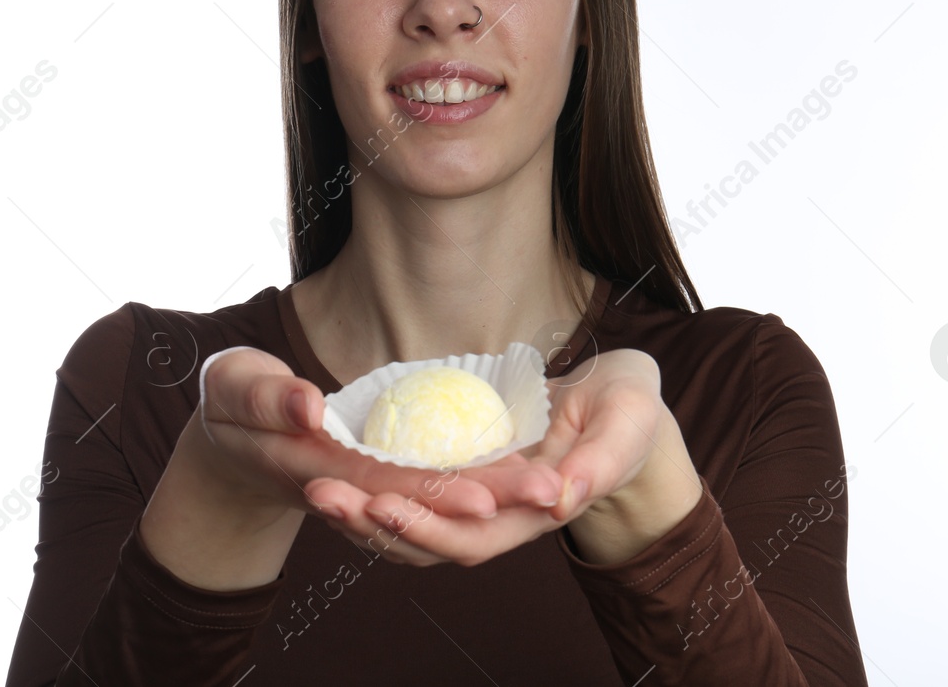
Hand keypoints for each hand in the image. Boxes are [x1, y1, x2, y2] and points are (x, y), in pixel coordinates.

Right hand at [187, 346, 564, 524]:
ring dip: (490, 498)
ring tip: (550, 486)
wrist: (227, 434)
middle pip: (422, 503)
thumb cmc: (227, 402)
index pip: (379, 487)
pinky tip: (519, 470)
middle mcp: (345, 490)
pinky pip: (430, 488)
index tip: (485, 495)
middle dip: (486, 500)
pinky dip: (474, 485)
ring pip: (434, 503)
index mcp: (309, 471)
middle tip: (547, 489)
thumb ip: (266, 397)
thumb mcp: (233, 388)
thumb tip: (309, 405)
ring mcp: (365, 488)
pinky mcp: (380, 477)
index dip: (433, 492)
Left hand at [306, 348, 697, 566]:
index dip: (428, 529)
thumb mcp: (628, 422)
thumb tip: (563, 497)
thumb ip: (600, 460)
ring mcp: (479, 496)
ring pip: (413, 521)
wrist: (621, 408)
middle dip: (373, 524)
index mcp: (536, 511)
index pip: (474, 537)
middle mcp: (500, 515)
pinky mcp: (464, 470)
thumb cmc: (630, 411)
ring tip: (317, 487)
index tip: (382, 505)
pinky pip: (413, 490)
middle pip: (429, 539)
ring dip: (363, 512)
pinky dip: (374, 486)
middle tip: (322, 493)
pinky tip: (336, 467)